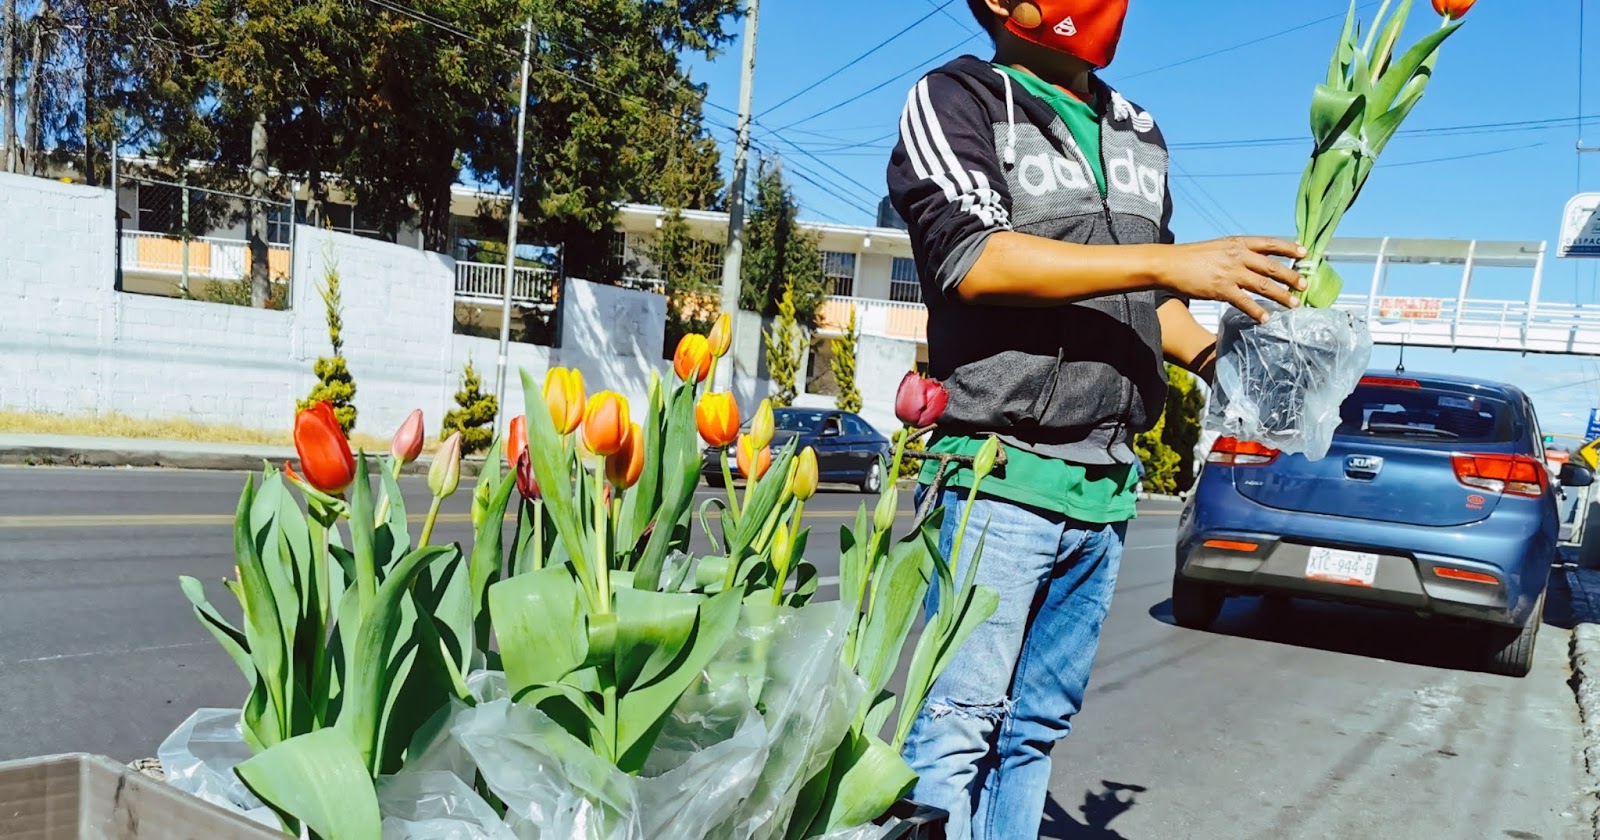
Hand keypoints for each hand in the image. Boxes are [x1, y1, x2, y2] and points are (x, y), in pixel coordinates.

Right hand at [1155, 237, 1307, 322]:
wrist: (1170, 263)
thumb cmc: (1192, 256)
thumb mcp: (1218, 247)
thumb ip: (1237, 253)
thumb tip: (1254, 261)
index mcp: (1238, 243)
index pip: (1270, 243)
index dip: (1289, 248)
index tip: (1305, 253)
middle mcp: (1238, 256)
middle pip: (1272, 267)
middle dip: (1291, 276)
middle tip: (1305, 285)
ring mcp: (1231, 273)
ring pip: (1264, 285)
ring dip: (1281, 296)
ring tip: (1294, 304)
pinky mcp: (1222, 289)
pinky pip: (1245, 302)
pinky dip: (1258, 311)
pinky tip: (1266, 319)